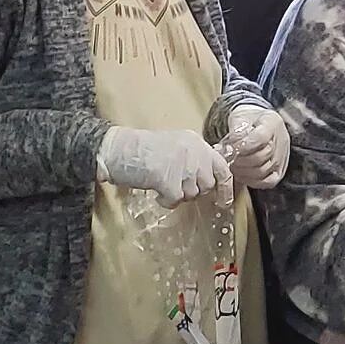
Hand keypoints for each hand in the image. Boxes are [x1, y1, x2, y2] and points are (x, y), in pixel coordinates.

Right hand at [96, 126, 229, 206]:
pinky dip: (166, 200)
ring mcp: (183, 166)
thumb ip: (193, 159)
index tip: (224, 201)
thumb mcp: (175, 146)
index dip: (225, 187)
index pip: (221, 167)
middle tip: (174, 184)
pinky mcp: (170, 180)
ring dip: (177, 195)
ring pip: (191, 194)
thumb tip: (208, 181)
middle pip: (206, 185)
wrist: (119, 149)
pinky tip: (156, 190)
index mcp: (196, 142)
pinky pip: (176, 200)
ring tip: (161, 183)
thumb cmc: (142, 150)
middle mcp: (194, 152)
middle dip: (192, 190)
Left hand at [219, 104, 290, 189]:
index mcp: (272, 122)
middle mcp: (281, 141)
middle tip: (228, 158)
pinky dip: (252, 181)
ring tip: (232, 166)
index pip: (261, 138)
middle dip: (240, 160)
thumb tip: (233, 145)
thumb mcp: (240, 117)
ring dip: (243, 171)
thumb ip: (236, 129)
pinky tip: (241, 174)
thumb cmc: (248, 120)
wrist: (257, 123)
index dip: (244, 146)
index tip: (232, 148)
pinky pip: (267, 182)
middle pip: (262, 156)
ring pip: (263, 171)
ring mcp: (281, 158)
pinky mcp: (279, 171)